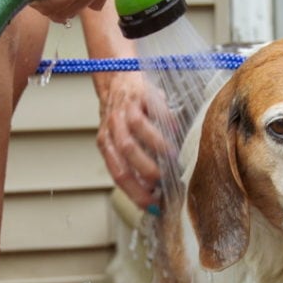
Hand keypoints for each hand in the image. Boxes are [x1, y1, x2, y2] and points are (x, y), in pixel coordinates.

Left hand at [96, 71, 169, 210]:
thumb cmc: (123, 116)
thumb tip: (153, 191)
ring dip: (156, 148)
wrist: (116, 77)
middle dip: (146, 172)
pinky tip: (176, 131)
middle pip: (126, 154)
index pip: (119, 174)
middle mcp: (112, 128)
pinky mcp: (140, 94)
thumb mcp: (120, 139)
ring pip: (136, 132)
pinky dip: (166, 123)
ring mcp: (125, 110)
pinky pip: (154, 110)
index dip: (136, 192)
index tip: (153, 205)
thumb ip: (132, 161)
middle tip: (164, 183)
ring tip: (172, 158)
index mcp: (106, 144)